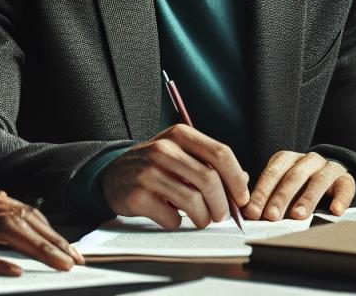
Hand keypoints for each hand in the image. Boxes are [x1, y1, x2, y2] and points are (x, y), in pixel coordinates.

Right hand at [0, 183, 82, 274]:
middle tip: (73, 258)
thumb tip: (12, 202)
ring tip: (58, 263)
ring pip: (7, 231)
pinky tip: (17, 270)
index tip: (69, 246)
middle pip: (20, 218)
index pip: (21, 210)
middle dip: (51, 239)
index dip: (49, 229)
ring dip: (38, 248)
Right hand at [101, 124, 248, 229]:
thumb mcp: (181, 153)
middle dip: (222, 203)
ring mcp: (149, 172)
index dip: (236, 178)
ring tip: (203, 219)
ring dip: (203, 217)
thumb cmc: (155, 164)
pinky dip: (178, 222)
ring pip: (192, 200)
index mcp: (181, 134)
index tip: (242, 197)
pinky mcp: (137, 196)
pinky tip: (174, 217)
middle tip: (222, 215)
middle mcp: (165, 149)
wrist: (113, 173)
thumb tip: (243, 181)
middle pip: (209, 179)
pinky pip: (170, 217)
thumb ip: (210, 163)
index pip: (220, 153)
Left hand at [244, 151, 355, 219]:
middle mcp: (308, 160)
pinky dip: (340, 199)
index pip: (273, 172)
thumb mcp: (279, 187)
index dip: (262, 192)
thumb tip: (242, 207)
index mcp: (288, 160)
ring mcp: (328, 168)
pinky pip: (345, 187)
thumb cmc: (298, 187)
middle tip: (272, 216)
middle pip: (294, 175)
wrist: (330, 178)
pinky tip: (335, 211)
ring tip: (298, 215)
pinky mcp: (345, 179)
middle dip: (281, 197)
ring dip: (307, 198)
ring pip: (318, 179)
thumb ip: (263, 194)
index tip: (253, 211)